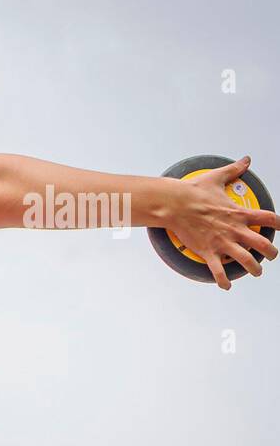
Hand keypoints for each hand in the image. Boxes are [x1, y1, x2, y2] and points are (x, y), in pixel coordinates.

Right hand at [162, 156, 279, 289]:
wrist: (174, 204)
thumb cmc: (193, 191)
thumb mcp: (217, 177)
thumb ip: (234, 170)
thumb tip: (245, 160)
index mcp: (239, 213)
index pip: (269, 219)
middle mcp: (235, 230)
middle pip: (263, 244)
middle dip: (271, 252)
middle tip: (271, 255)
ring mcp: (222, 242)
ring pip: (246, 260)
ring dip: (254, 268)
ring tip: (256, 272)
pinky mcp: (208, 251)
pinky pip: (218, 271)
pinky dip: (224, 281)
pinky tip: (227, 286)